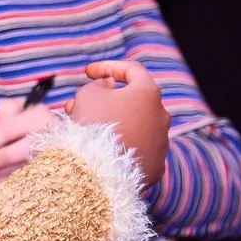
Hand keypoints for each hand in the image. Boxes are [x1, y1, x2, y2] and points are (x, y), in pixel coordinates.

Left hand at [0, 100, 63, 186]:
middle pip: (17, 151)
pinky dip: (7, 180)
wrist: (59, 134)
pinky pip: (27, 177)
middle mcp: (49, 135)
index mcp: (38, 116)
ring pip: (21, 167)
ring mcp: (52, 155)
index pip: (6, 130)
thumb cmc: (28, 119)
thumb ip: (4, 111)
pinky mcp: (52, 169)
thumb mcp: (16, 108)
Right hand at [67, 59, 167, 191]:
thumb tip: (109, 87)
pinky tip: (101, 151)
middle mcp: (161, 116)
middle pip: (132, 101)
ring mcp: (161, 143)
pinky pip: (136, 150)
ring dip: (111, 123)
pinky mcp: (156, 166)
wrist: (100, 173)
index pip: (131, 70)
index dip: (106, 67)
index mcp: (148, 93)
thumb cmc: (93, 127)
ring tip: (85, 130)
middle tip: (79, 105)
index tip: (88, 73)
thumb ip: (99, 84)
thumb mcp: (87, 94)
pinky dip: (120, 146)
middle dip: (105, 100)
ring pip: (134, 126)